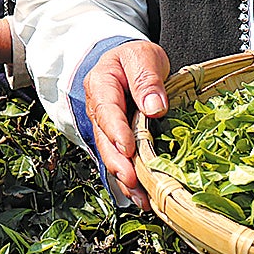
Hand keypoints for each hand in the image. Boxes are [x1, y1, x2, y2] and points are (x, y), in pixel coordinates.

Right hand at [83, 40, 170, 209]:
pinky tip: (143, 197)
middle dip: (117, 162)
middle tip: (132, 179)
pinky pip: (120, 162)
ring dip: (124, 178)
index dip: (115, 131)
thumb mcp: (143, 56)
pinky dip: (129, 182)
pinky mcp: (116, 142)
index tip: (128, 147)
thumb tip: (155, 106)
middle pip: (104, 140)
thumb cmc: (135, 59)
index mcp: (101, 84)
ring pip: (110, 156)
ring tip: (140, 197)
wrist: (129, 63)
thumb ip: (146, 78)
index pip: (105, 110)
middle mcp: (98, 110)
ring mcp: (105, 129)